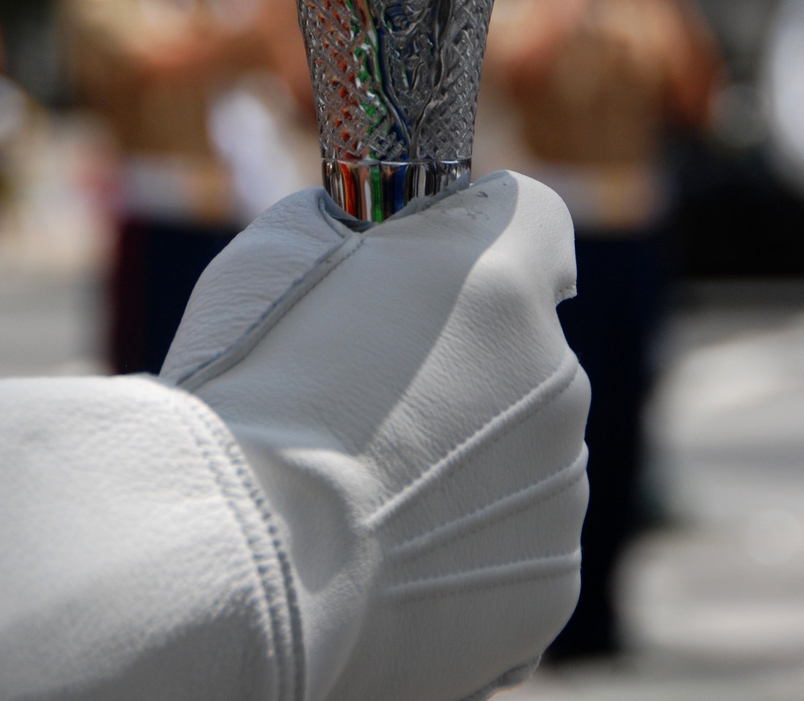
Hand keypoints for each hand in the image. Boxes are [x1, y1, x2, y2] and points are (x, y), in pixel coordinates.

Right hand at [162, 171, 588, 700]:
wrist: (244, 562)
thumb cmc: (247, 395)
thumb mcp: (281, 255)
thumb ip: (359, 241)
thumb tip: (373, 255)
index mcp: (500, 282)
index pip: (534, 219)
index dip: (481, 238)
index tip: (441, 267)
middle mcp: (558, 378)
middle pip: (524, 350)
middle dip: (464, 365)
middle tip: (366, 403)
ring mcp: (562, 490)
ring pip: (521, 454)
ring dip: (464, 463)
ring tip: (361, 497)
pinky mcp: (548, 588)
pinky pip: (514, 548)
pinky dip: (463, 554)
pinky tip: (383, 563)